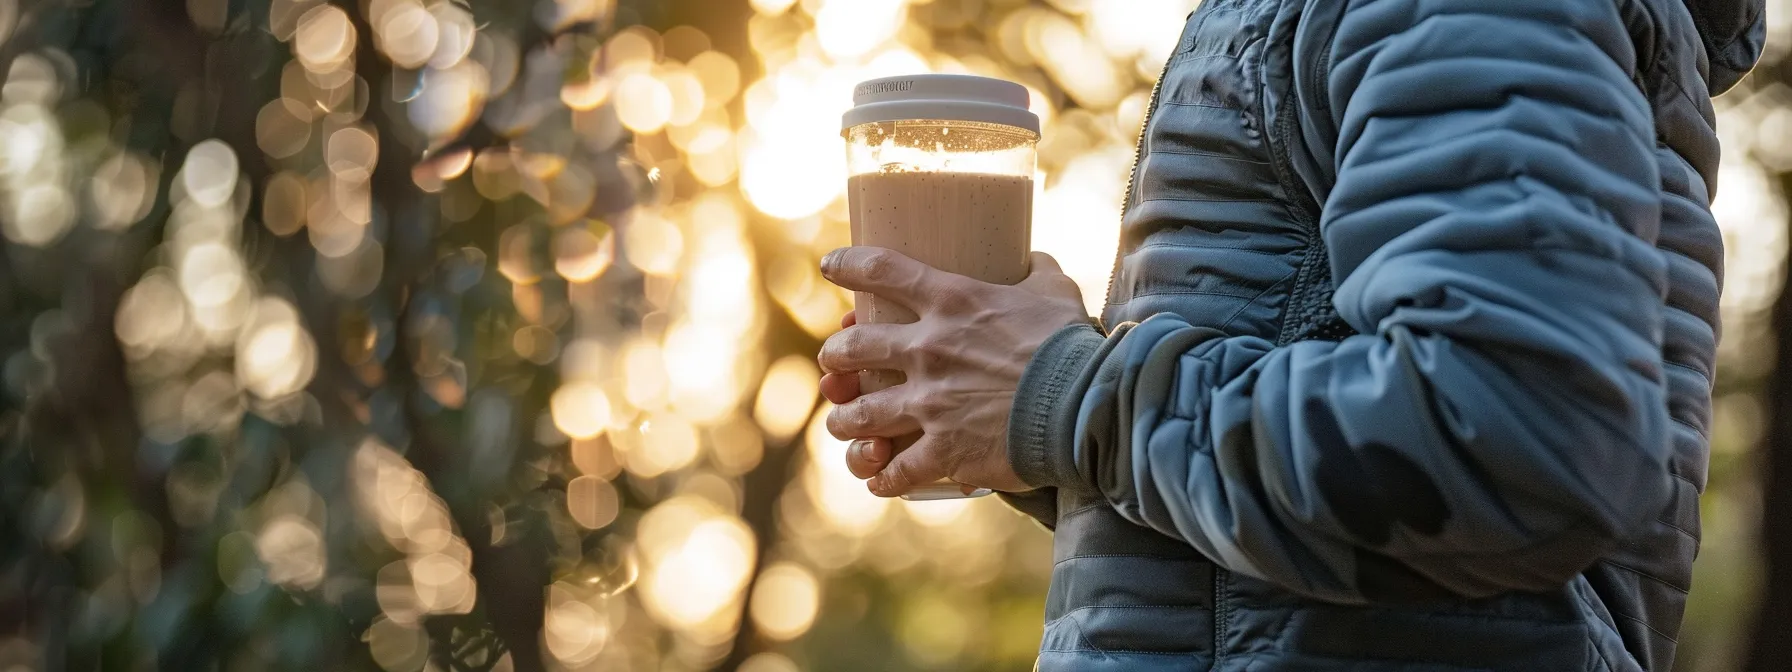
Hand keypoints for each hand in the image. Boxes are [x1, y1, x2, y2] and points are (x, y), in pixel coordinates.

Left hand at [816, 247, 1087, 496]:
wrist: (1088, 404)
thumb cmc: (1072, 343)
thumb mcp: (1054, 289)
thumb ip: (1034, 269)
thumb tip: (1032, 256)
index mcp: (950, 302)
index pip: (881, 270)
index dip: (847, 265)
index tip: (830, 267)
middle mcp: (928, 350)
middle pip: (851, 350)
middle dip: (835, 358)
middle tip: (835, 364)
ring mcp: (931, 404)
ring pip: (858, 416)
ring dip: (844, 421)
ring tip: (844, 424)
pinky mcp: (944, 451)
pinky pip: (896, 470)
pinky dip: (882, 477)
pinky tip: (878, 480)